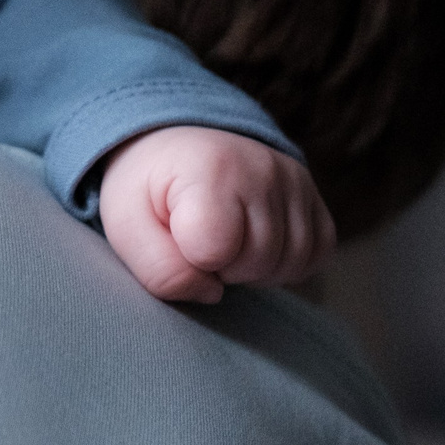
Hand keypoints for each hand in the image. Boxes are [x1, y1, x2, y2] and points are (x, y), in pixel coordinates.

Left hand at [96, 126, 332, 302]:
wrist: (175, 151)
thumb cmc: (148, 191)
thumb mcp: (126, 225)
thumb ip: (159, 269)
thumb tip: (212, 294)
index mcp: (210, 168)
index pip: (214, 250)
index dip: (190, 258)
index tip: (176, 232)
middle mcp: (263, 168)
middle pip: (257, 261)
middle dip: (222, 267)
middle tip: (199, 239)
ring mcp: (295, 179)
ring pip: (290, 263)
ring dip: (254, 270)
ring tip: (226, 242)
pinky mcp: (314, 194)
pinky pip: (317, 253)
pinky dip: (286, 263)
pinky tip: (256, 246)